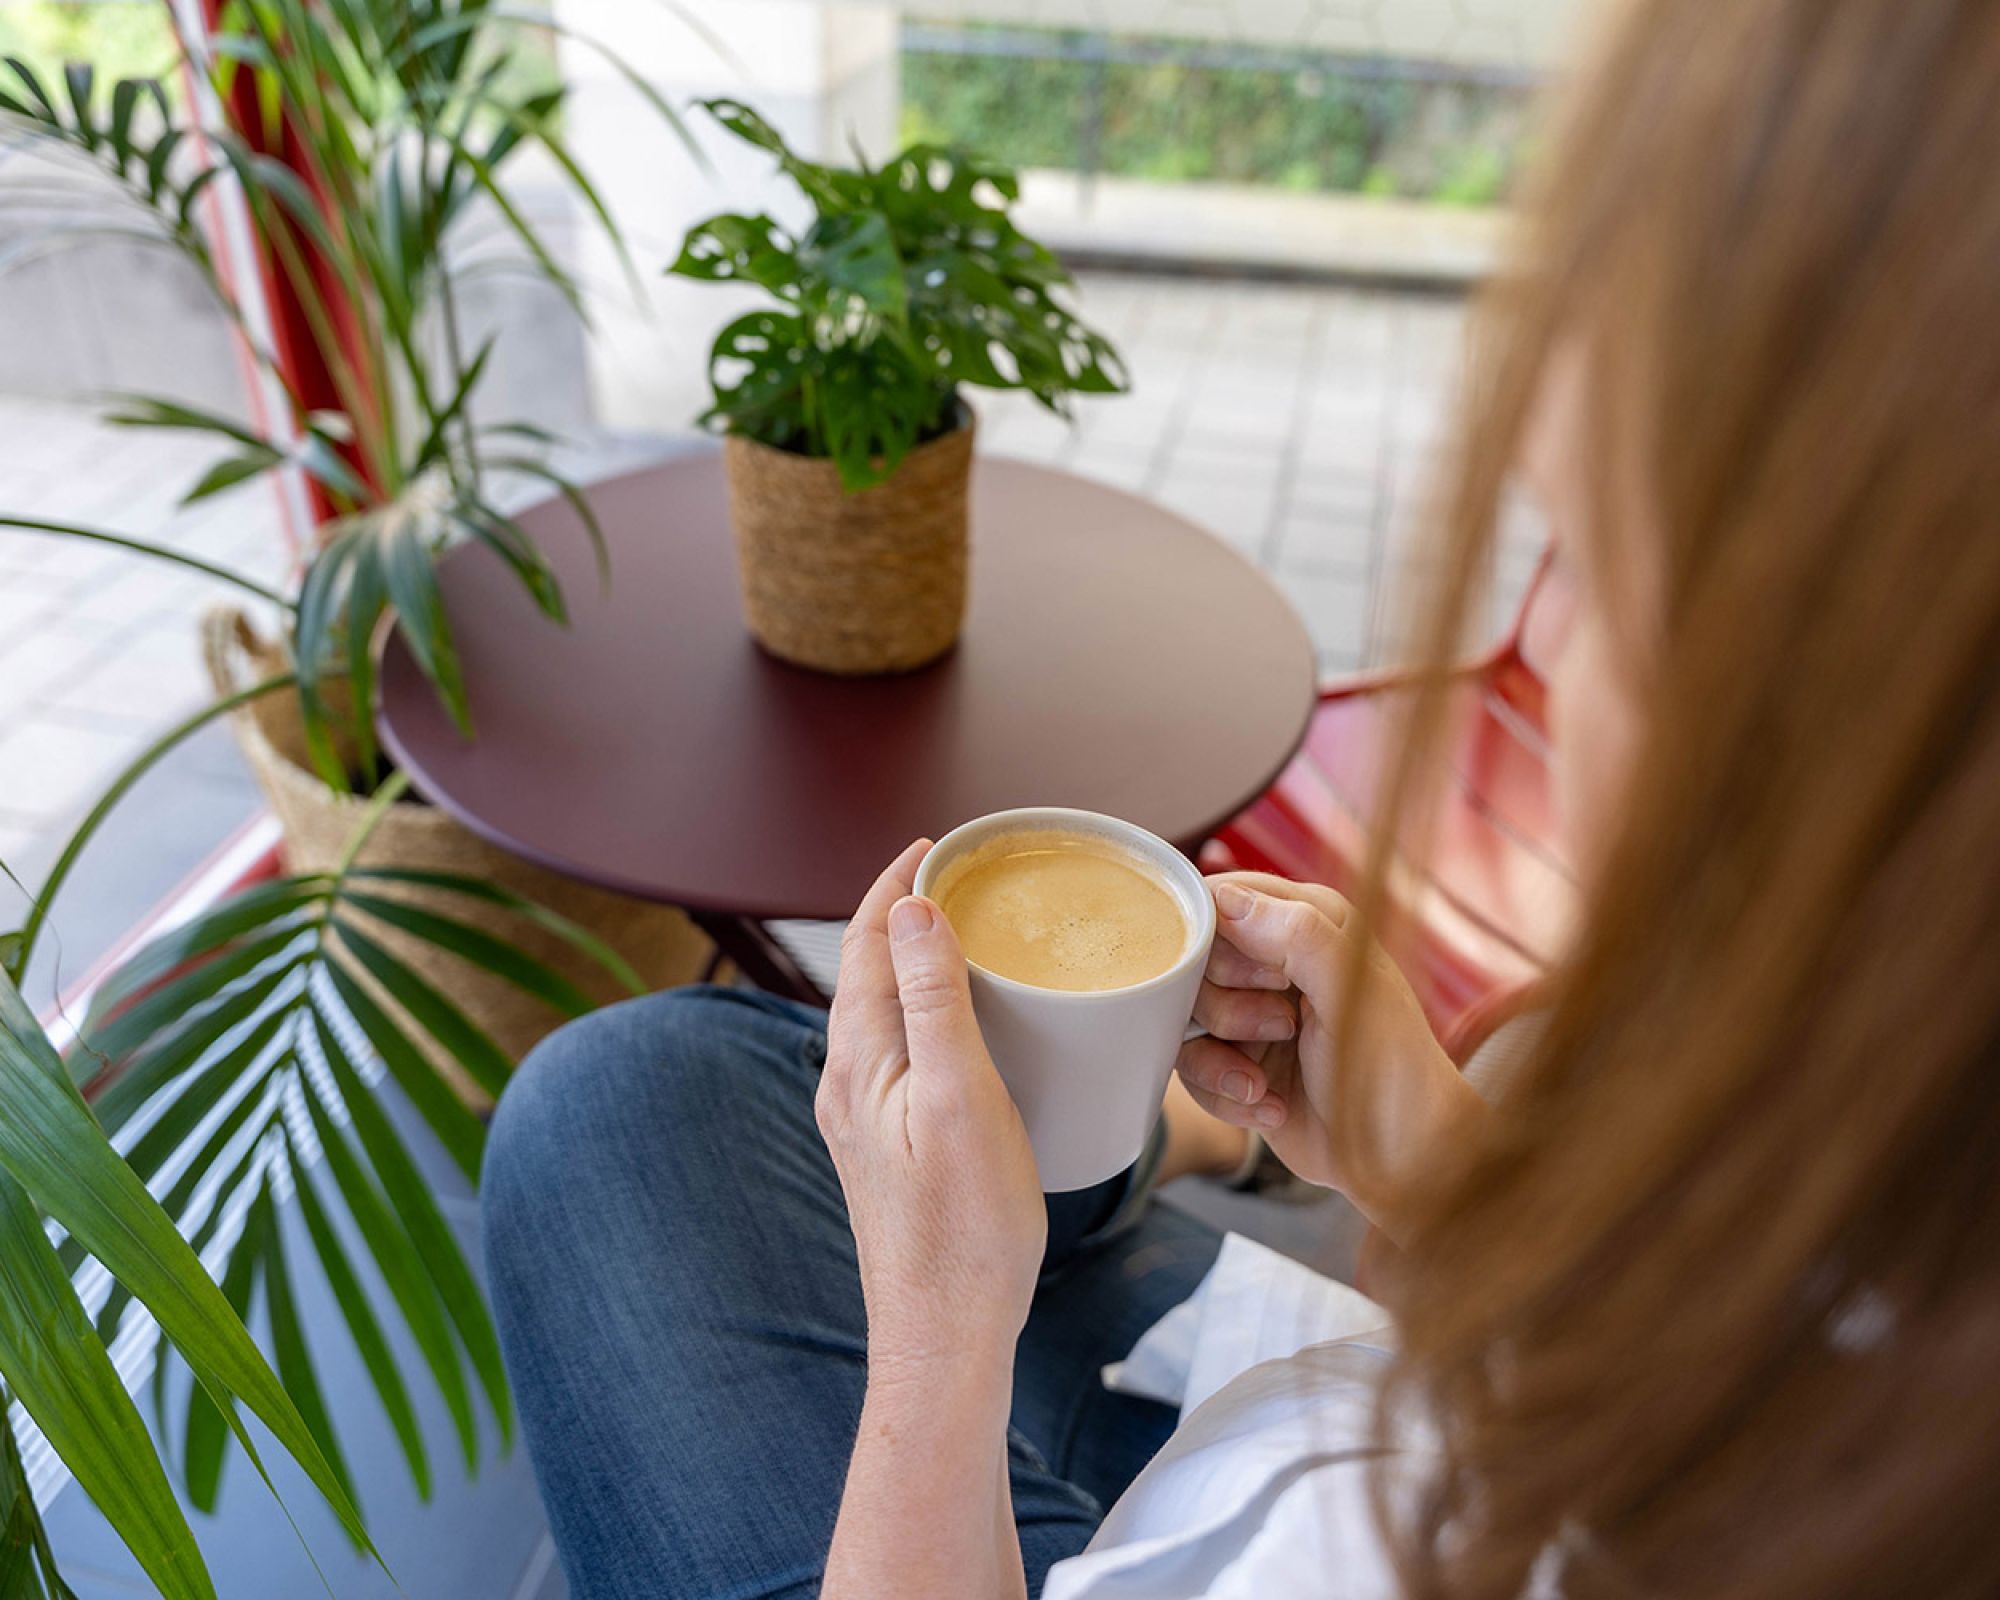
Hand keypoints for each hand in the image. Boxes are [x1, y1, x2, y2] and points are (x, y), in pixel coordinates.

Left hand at [816, 840, 1045, 1372]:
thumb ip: (933, 1001)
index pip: (862, 943)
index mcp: (858, 1061)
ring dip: (914, 961)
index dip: (894, 885)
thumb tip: (910, 910)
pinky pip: (898, 1050)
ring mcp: (863, 1118)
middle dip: (903, 913)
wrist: (946, 1335)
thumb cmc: (964, 1228)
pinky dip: (928, 1011)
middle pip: (864, 970)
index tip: (937, 845)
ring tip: (968, 934)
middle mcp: (846, 1082)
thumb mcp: (959, 1099)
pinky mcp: (888, 1146)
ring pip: (881, 1012)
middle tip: (960, 876)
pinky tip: (968, 1027)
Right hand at [1171, 873, 1483, 1237]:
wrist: (1399, 1157)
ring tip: (1267, 1081)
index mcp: (1308, 922)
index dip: (1222, 938)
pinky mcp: (1233, 1063)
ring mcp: (1249, 1015)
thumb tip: (1226, 898)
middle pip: (1192, 960)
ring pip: (1182, 1016)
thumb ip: (1295, 934)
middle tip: (1281, 1027)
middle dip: (1227, 1005)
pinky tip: (1270, 1105)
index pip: (1224, 897)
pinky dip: (1224, 1094)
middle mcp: (1274, 962)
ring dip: (1222, 1058)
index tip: (1262, 976)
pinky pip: (1188, 1067)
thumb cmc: (1391, 1067)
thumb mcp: (1351, 991)